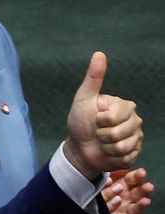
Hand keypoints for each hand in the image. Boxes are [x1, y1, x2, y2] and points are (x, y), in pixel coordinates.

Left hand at [63, 52, 143, 179]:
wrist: (78, 148)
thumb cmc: (80, 122)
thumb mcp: (83, 99)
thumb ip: (93, 78)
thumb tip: (99, 53)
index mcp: (125, 106)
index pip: (116, 116)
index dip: (102, 121)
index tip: (96, 120)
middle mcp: (134, 120)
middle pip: (121, 132)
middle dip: (103, 136)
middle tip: (98, 133)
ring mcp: (136, 137)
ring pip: (123, 146)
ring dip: (107, 148)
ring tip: (102, 143)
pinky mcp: (133, 153)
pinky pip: (126, 157)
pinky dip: (113, 157)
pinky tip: (108, 153)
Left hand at [101, 167, 152, 213]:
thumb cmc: (92, 195)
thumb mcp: (96, 182)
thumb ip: (105, 176)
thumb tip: (111, 175)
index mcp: (123, 186)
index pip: (134, 179)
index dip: (138, 176)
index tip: (141, 173)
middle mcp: (126, 199)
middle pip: (139, 193)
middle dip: (144, 190)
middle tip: (148, 186)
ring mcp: (124, 212)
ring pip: (136, 209)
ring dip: (141, 205)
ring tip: (145, 201)